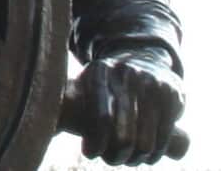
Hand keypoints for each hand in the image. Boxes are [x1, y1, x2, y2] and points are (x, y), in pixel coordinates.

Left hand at [74, 44, 186, 164]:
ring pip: (145, 142)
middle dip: (116, 155)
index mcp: (99, 72)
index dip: (96, 141)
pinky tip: (147, 156)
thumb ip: (68, 102)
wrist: (146, 60)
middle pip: (123, 135)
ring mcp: (152, 84)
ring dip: (136, 159)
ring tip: (129, 159)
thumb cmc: (109, 83)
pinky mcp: (172, 96)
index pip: (100, 116)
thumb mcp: (88, 82)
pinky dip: (154, 155)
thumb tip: (47, 129)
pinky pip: (163, 138)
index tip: (90, 153)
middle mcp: (126, 75)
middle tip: (112, 158)